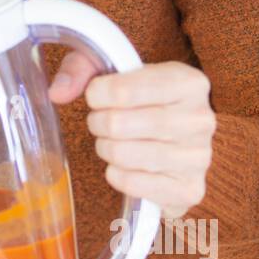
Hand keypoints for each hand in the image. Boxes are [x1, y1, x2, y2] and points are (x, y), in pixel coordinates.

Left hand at [48, 55, 215, 219]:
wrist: (175, 140)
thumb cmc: (143, 101)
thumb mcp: (116, 71)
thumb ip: (82, 68)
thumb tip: (58, 93)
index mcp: (189, 82)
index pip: (123, 90)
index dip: (97, 94)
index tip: (96, 95)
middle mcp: (201, 119)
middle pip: (118, 125)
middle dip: (98, 123)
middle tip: (102, 122)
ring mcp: (199, 158)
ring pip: (123, 154)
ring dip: (106, 149)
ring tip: (113, 142)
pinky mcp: (189, 190)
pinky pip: (132, 183)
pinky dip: (117, 175)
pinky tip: (123, 165)